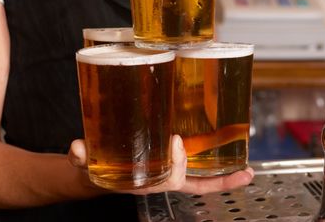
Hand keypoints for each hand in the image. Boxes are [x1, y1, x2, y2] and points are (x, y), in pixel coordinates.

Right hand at [68, 135, 253, 194]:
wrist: (97, 173)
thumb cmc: (97, 167)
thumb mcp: (86, 162)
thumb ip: (80, 156)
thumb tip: (76, 148)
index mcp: (146, 183)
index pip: (169, 179)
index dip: (175, 163)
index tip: (174, 141)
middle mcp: (162, 181)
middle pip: (190, 181)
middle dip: (208, 174)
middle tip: (220, 161)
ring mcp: (170, 176)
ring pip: (201, 181)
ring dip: (224, 179)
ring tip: (247, 173)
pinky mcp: (173, 166)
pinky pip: (200, 176)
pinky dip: (219, 175)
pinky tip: (240, 168)